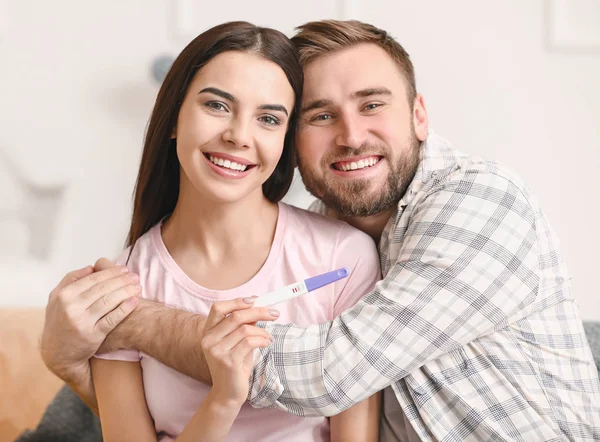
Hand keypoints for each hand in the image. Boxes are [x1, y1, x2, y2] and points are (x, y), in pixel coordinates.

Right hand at [40, 259, 140, 381]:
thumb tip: (92, 267)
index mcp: (64, 295)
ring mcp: (82, 322)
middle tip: (135, 276)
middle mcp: (72, 308)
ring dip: (126, 291)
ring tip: (138, 286)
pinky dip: (125, 308)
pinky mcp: (93, 336)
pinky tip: (135, 301)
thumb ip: (71, 280)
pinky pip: (112, 319)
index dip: (112, 272)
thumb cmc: (60, 321)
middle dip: (122, 280)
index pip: (93, 279)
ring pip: (109, 301)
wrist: (57, 352)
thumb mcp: (56, 298)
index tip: (125, 269)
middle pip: (103, 289)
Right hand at [200, 298, 279, 406]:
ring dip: (263, 331)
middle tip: (274, 314)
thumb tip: (258, 307)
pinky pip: (250, 342)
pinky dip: (262, 340)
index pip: (218, 308)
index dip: (236, 301)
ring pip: (245, 329)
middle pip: (235, 316)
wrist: (227, 394)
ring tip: (269, 338)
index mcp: (208, 332)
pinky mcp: (228, 361)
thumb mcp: (238, 342)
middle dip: (259, 312)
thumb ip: (244, 325)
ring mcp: (217, 351)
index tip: (255, 300)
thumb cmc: (234, 365)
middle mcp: (208, 340)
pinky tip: (267, 344)